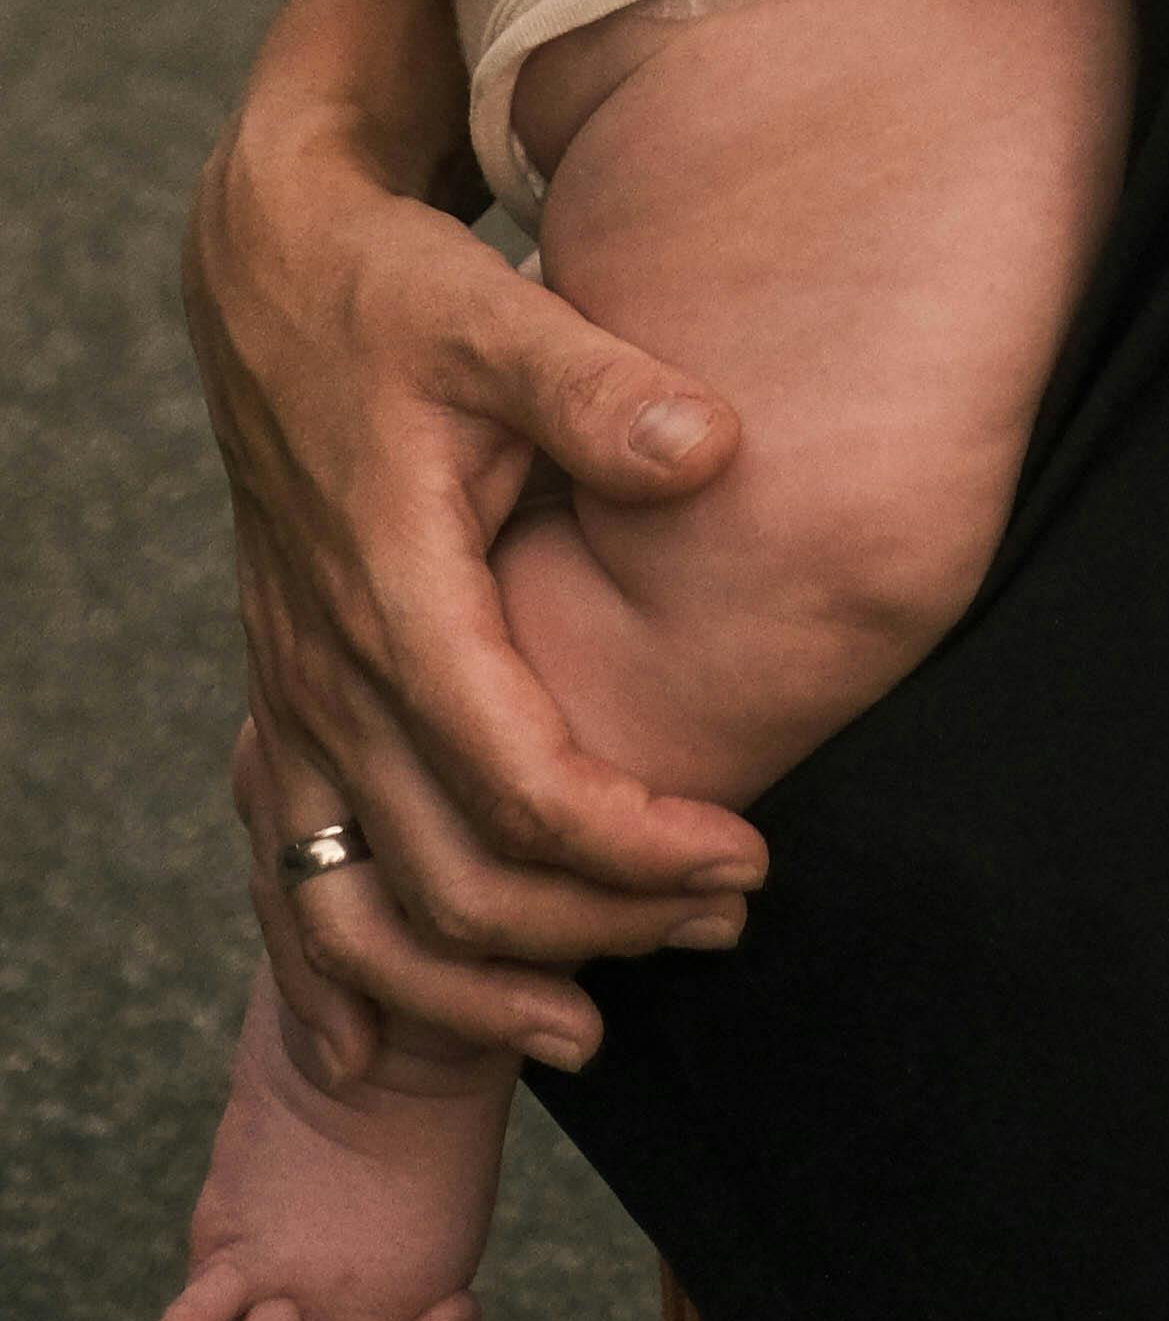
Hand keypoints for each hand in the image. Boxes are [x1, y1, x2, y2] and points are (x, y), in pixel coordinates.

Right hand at [189, 0, 767, 1080]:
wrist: (270, 270)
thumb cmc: (396, 291)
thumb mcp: (496, 311)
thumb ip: (598, 385)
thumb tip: (714, 447)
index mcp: (396, 597)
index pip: (522, 784)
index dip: (636, 845)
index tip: (745, 853)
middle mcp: (331, 675)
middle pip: (456, 879)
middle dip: (596, 927)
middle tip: (725, 919)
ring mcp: (294, 701)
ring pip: (364, 914)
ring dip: (475, 987)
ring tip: (592, 1030)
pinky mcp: (284, 703)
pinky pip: (291, 883)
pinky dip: (337, 978)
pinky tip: (375, 1051)